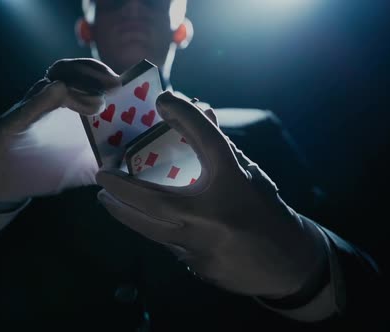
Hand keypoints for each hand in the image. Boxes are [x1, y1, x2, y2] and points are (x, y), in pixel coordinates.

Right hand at [0, 58, 119, 201]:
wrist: (0, 187)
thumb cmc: (39, 171)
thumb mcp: (76, 168)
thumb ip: (100, 161)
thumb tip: (128, 164)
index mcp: (62, 108)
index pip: (83, 77)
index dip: (103, 74)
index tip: (125, 82)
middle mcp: (44, 102)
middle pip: (68, 71)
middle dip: (93, 72)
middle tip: (116, 83)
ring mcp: (25, 111)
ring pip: (49, 83)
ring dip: (75, 85)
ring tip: (97, 102)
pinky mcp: (7, 125)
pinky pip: (25, 107)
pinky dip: (41, 98)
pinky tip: (57, 92)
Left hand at [96, 91, 327, 297]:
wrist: (288, 264)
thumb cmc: (266, 213)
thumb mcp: (249, 176)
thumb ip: (220, 149)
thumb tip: (199, 112)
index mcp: (233, 184)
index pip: (207, 140)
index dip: (187, 115)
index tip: (164, 99)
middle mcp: (213, 215)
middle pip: (152, 201)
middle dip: (120, 189)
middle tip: (101, 176)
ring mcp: (202, 246)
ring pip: (151, 229)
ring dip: (124, 213)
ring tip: (107, 200)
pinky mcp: (197, 267)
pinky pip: (168, 245)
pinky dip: (154, 230)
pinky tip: (146, 222)